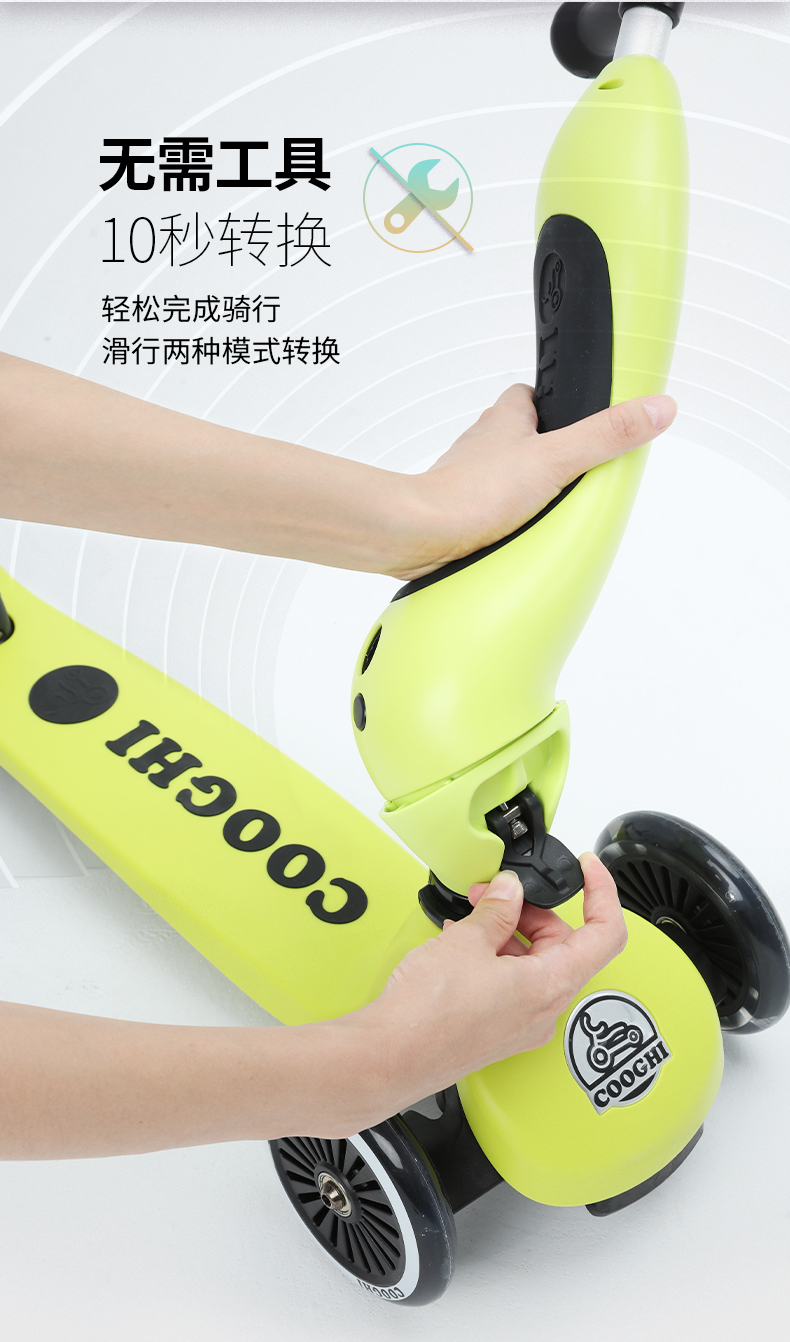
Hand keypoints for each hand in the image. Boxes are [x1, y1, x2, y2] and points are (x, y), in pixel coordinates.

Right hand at [360, 853, 627, 1107]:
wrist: (391, 1057)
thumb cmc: (429, 1012)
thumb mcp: (468, 941)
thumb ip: (499, 909)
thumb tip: (511, 890)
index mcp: (552, 985)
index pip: (606, 934)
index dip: (602, 892)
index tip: (587, 868)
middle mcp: (545, 1010)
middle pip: (563, 945)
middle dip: (531, 911)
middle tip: (495, 893)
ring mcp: (522, 1024)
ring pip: (534, 964)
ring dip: (507, 933)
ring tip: (470, 917)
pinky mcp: (498, 1031)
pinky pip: (511, 984)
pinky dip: (494, 957)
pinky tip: (461, 943)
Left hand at [391, 385, 676, 579]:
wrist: (422, 535)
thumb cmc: (474, 493)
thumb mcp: (558, 459)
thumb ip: (606, 435)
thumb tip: (655, 408)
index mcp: (506, 418)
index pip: (533, 395)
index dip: (557, 403)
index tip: (580, 412)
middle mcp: (485, 444)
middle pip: (524, 438)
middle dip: (548, 454)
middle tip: (575, 472)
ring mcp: (471, 478)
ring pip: (506, 475)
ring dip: (527, 489)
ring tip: (552, 508)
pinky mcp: (462, 511)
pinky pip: (492, 508)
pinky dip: (507, 518)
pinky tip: (521, 534)